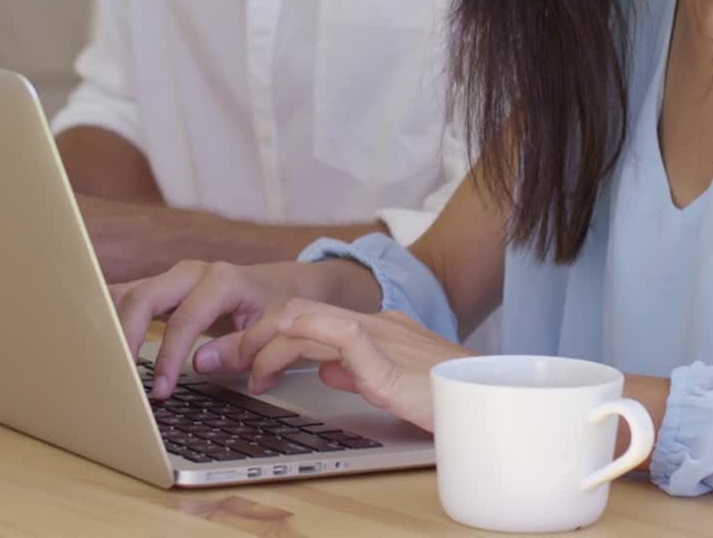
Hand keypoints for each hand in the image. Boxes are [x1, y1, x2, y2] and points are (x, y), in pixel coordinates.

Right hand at [111, 258, 328, 399]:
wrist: (276, 284)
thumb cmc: (274, 307)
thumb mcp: (270, 328)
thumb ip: (239, 348)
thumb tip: (199, 364)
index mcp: (220, 281)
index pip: (184, 319)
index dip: (168, 356)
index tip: (159, 391)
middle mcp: (190, 273)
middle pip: (144, 297)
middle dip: (126, 337)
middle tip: (119, 379)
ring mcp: (171, 278)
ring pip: (129, 293)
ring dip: (110, 324)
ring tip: (96, 360)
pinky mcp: (161, 289)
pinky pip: (127, 297)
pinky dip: (108, 316)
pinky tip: (93, 339)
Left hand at [200, 300, 470, 430]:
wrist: (493, 400)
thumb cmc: (450, 398)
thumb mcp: (393, 382)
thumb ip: (356, 370)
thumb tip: (323, 368)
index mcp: (373, 329)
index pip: (309, 319)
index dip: (269, 334)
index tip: (240, 356)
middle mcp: (371, 323)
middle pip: (296, 312)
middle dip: (252, 333)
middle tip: (218, 357)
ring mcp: (377, 334)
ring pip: (303, 319)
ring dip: (261, 342)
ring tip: (235, 366)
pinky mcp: (383, 355)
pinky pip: (332, 336)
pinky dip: (295, 344)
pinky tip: (275, 363)